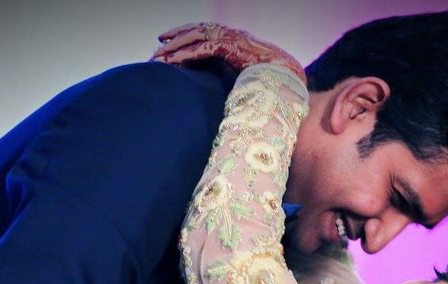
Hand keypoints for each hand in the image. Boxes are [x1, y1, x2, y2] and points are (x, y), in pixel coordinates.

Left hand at [152, 22, 305, 85]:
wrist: (287, 73)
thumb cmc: (271, 76)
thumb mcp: (247, 73)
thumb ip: (234, 74)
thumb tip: (228, 89)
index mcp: (234, 38)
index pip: (206, 32)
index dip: (188, 36)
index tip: (172, 42)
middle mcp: (231, 33)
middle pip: (196, 30)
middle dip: (176, 36)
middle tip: (159, 44)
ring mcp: (231, 37)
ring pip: (196, 36)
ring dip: (176, 45)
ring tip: (160, 54)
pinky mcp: (230, 45)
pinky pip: (203, 48)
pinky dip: (186, 55)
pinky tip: (173, 62)